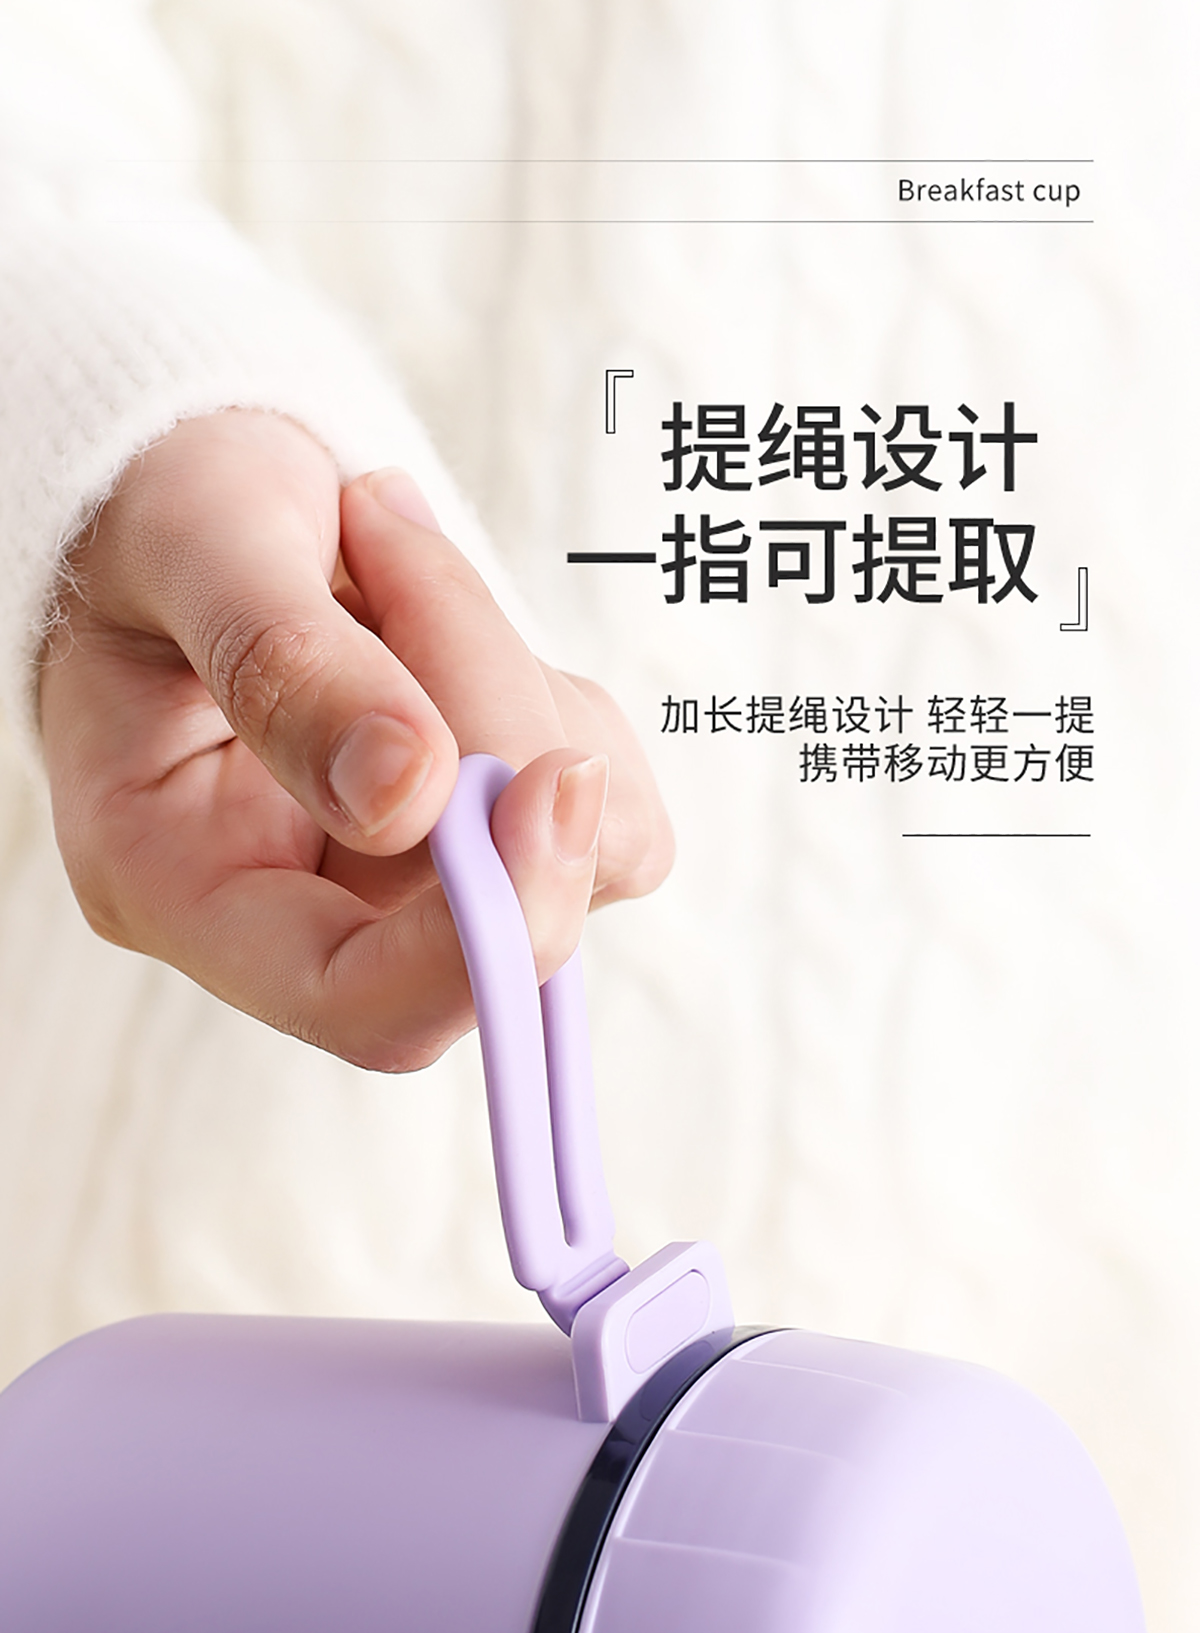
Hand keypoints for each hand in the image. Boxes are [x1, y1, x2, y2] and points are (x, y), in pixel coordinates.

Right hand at [40, 410, 671, 1069]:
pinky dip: (552, 687)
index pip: (358, 1005)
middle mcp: (307, 919)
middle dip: (503, 743)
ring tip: (377, 549)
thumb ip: (286, 664)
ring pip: (580, 859)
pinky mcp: (502, 842)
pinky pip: (611, 805)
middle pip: (491, 935)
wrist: (195, 486)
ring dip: (517, 681)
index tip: (552, 781)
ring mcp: (418, 891)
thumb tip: (410, 791)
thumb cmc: (157, 515)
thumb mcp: (190, 542)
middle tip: (398, 558)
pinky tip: (435, 608)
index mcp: (181, 889)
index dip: (474, 937)